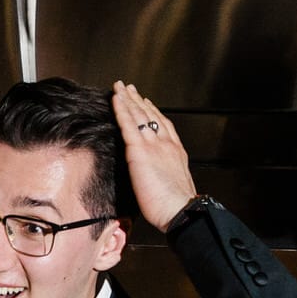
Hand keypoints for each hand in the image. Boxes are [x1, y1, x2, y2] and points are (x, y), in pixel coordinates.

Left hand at [111, 80, 197, 232]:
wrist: (180, 210)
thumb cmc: (176, 206)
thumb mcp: (173, 185)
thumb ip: (164, 174)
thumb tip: (155, 177)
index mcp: (175, 151)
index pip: (163, 125)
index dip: (153, 111)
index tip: (147, 102)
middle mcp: (166, 143)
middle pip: (150, 115)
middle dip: (138, 100)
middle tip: (130, 88)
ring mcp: (154, 145)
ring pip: (139, 115)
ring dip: (128, 99)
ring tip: (120, 87)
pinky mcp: (140, 151)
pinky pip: (128, 124)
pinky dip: (121, 109)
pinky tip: (116, 98)